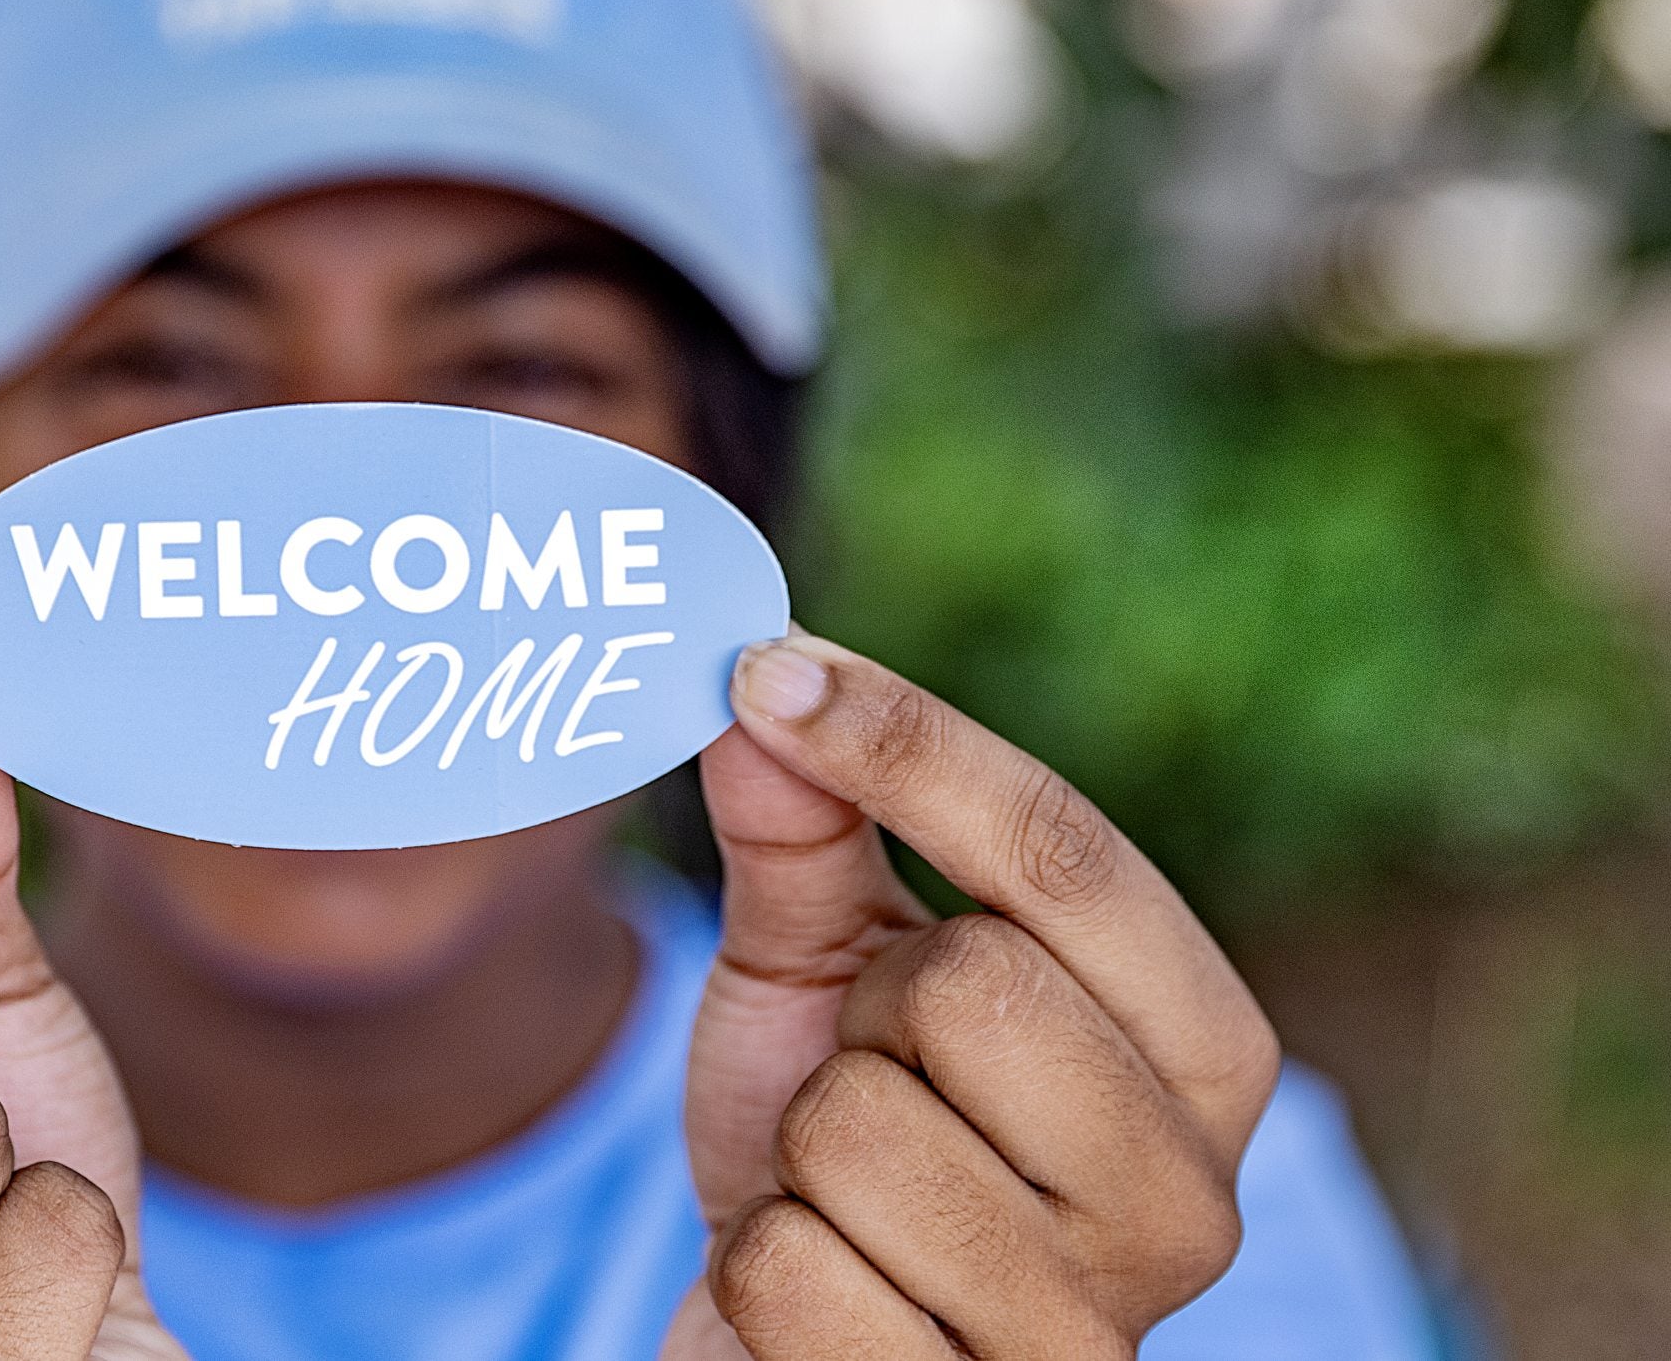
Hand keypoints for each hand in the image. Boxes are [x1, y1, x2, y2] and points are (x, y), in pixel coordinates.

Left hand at [665, 630, 1280, 1359]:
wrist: (789, 1346)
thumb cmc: (834, 1145)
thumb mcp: (826, 972)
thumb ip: (807, 828)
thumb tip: (761, 679)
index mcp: (1202, 1056)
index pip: (1071, 855)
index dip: (911, 745)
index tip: (769, 668)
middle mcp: (1190, 1202)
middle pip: (976, 981)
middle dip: (865, 1013)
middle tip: (867, 1073)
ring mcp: (1088, 1335)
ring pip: (859, 1130)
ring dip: (797, 1152)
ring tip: (843, 1199)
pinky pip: (791, 1272)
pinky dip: (758, 1271)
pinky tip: (815, 1302)